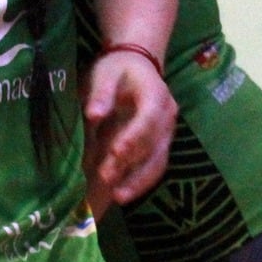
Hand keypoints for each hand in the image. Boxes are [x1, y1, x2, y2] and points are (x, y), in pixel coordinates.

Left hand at [82, 49, 174, 214]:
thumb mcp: (104, 73)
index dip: (133, 138)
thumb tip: (93, 115)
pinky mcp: (162, 145)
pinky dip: (140, 180)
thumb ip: (101, 94)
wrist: (136, 64)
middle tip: (107, 182)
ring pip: (159, 162)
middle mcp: (168, 117)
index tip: (114, 153)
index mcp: (156, 96)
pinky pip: (155, 165)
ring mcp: (168, 133)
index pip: (148, 120)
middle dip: (133, 167)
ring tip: (118, 197)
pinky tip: (123, 192)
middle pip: (155, 147)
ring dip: (140, 181)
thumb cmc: (116, 69)